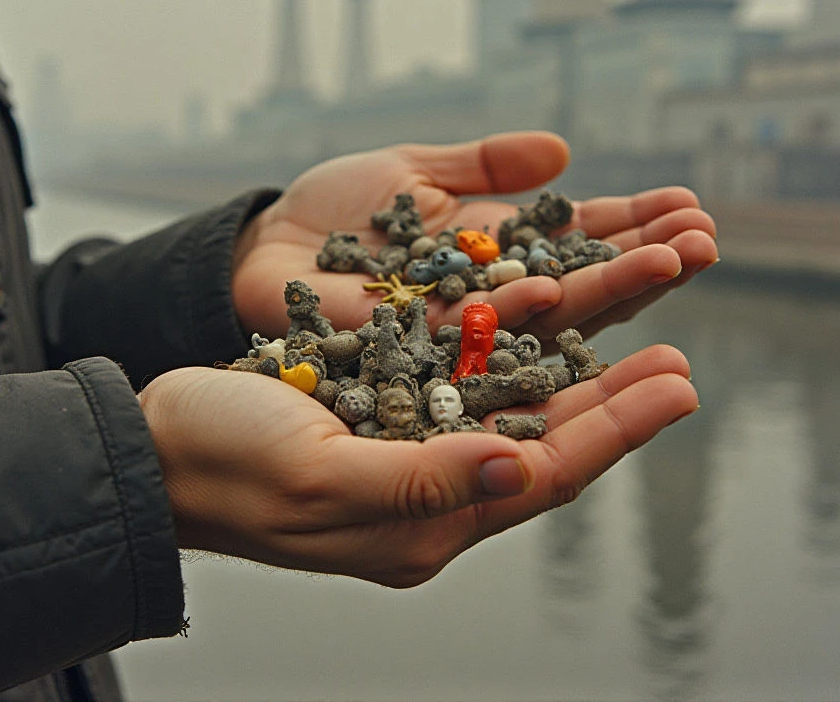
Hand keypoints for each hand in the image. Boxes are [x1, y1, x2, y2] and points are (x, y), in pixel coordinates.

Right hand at [138, 344, 697, 585]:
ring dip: (573, 367)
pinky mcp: (383, 407)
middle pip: (544, 440)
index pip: (545, 475)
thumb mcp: (318, 475)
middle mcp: (428, 487)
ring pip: (512, 406)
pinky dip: (510, 347)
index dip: (617, 429)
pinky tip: (540, 319)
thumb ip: (420, 480)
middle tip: (680, 358)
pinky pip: (465, 378)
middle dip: (615, 400)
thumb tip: (518, 470)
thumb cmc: (224, 464)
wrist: (159, 447)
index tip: (680, 385)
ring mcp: (407, 446)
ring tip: (628, 331)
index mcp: (422, 520)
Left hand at [232, 131, 716, 345]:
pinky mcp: (417, 356)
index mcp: (491, 257)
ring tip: (675, 262)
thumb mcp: (413, 172)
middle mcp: (487, 301)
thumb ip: (483, 166)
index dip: (629, 226)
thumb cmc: (332, 211)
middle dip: (642, 259)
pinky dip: (518, 319)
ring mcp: (458, 333)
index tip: (688, 206)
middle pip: (579, 283)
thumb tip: (563, 152)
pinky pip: (475, 340)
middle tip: (709, 238)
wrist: (260, 250)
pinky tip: (565, 292)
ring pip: (546, 317)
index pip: (575, 242)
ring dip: (608, 291)